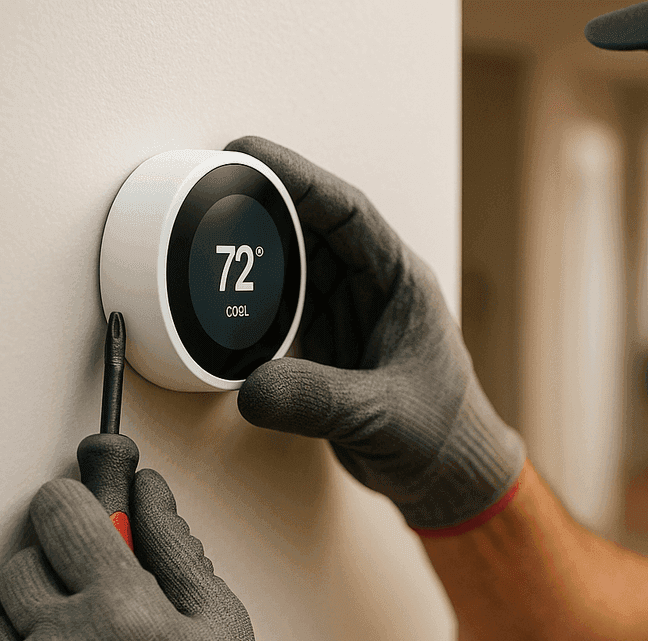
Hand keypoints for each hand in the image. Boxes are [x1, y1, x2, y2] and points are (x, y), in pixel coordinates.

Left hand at [0, 474, 302, 640]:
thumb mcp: (217, 614)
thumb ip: (175, 545)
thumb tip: (151, 496)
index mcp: (118, 603)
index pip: (60, 512)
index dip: (71, 502)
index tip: (82, 508)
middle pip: (21, 563)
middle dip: (55, 561)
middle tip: (96, 581)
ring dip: (34, 614)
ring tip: (87, 634)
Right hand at [226, 136, 524, 531]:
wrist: (447, 477)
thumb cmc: (442, 435)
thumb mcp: (382, 416)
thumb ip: (319, 401)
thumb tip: (254, 389)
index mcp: (399, 281)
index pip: (346, 211)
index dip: (297, 177)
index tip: (246, 155)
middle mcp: (371, 289)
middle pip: (310, 227)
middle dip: (261, 204)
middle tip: (205, 188)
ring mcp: (346, 316)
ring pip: (292, 266)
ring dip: (252, 252)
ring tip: (200, 236)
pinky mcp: (325, 348)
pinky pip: (281, 310)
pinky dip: (249, 303)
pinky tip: (218, 302)